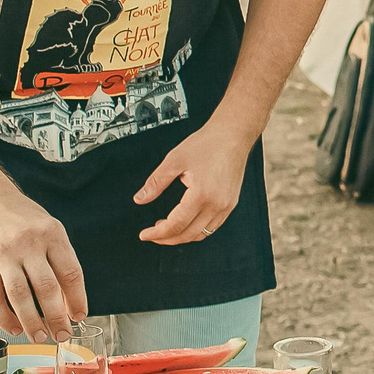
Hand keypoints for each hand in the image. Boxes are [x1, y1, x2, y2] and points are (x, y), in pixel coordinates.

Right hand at [0, 195, 86, 339]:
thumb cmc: (25, 221)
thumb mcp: (51, 231)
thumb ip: (61, 263)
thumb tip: (70, 304)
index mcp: (52, 235)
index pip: (71, 273)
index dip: (77, 299)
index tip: (79, 316)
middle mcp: (28, 244)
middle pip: (46, 288)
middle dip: (56, 317)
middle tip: (62, 334)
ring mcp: (3, 256)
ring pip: (19, 296)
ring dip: (31, 322)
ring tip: (40, 337)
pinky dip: (4, 318)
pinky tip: (15, 327)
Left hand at [134, 123, 252, 245]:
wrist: (233, 134)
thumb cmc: (207, 144)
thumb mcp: (175, 160)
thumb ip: (156, 183)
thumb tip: (140, 199)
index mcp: (202, 195)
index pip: (176, 224)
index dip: (158, 233)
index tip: (144, 234)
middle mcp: (217, 204)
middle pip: (188, 234)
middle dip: (167, 239)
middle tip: (152, 234)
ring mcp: (226, 205)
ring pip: (202, 234)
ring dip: (182, 236)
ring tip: (167, 227)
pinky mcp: (231, 203)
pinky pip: (212, 226)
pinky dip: (196, 230)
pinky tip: (186, 221)